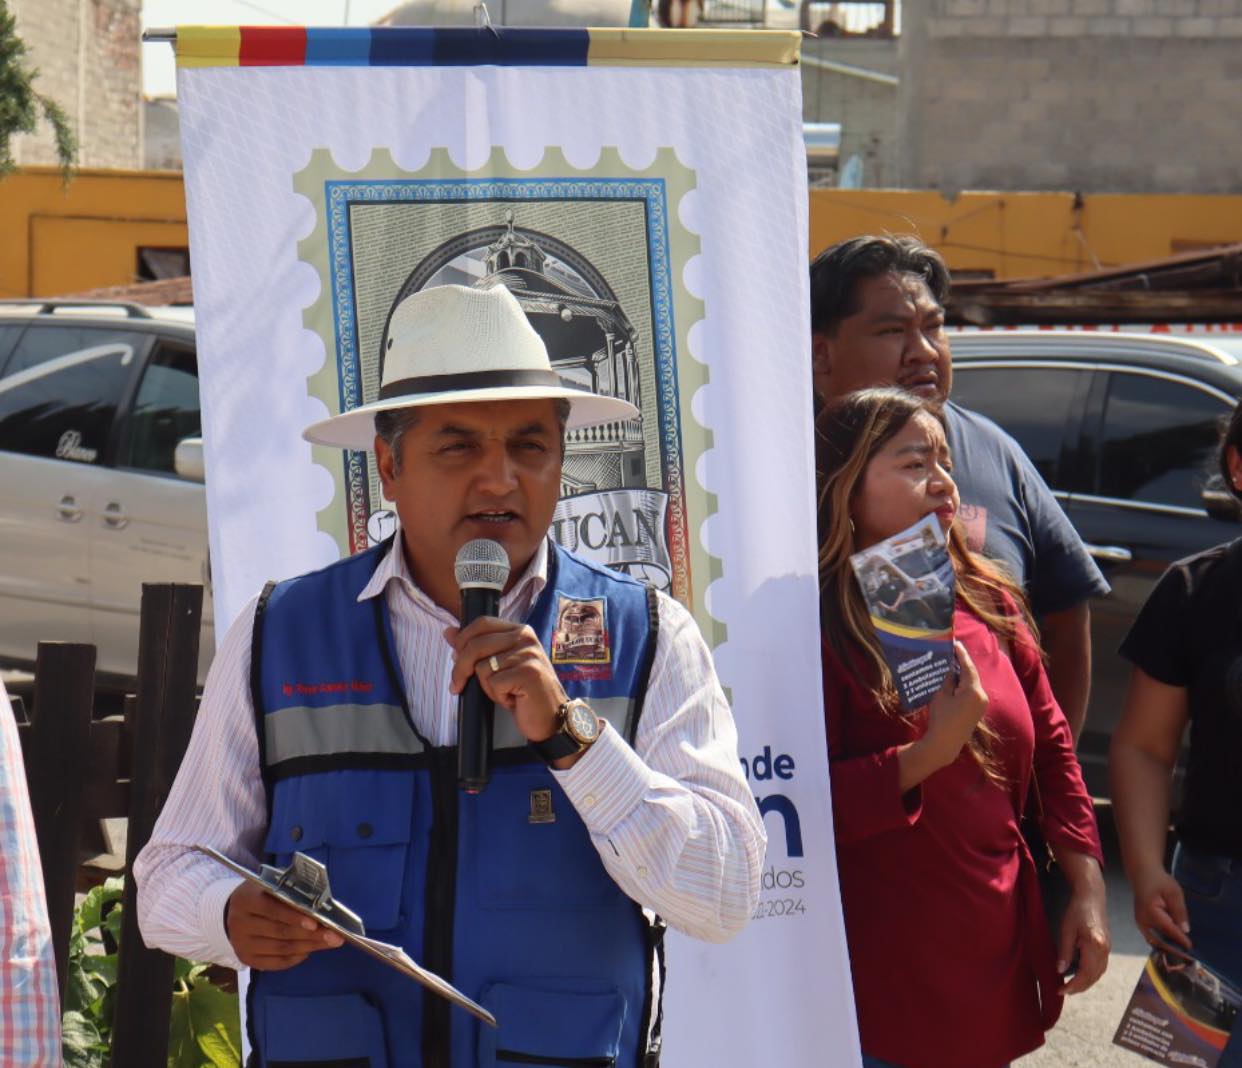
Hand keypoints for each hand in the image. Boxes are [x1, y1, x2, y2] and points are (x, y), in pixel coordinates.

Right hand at [225, 881, 342, 970]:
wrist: (235, 911)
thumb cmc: (263, 894)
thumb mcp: (272, 885)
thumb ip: (291, 892)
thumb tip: (320, 904)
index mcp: (246, 899)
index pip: (272, 909)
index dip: (294, 917)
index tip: (316, 923)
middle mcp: (239, 923)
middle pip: (279, 932)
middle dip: (310, 935)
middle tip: (334, 936)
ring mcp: (241, 944)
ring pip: (280, 948)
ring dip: (308, 946)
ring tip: (328, 943)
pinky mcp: (246, 959)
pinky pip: (275, 963)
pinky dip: (295, 958)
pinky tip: (308, 951)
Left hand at [445, 617, 566, 745]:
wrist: (552, 717)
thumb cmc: (525, 692)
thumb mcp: (500, 665)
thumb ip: (476, 647)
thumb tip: (448, 632)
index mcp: (520, 630)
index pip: (482, 623)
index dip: (462, 640)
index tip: (454, 658)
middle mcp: (526, 638)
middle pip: (476, 644)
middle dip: (461, 669)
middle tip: (458, 686)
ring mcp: (529, 655)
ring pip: (483, 667)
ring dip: (487, 687)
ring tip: (505, 692)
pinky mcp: (528, 673)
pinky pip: (494, 684)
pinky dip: (498, 696)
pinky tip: (513, 699)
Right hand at [920, 641, 987, 770]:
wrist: (945, 743)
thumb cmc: (941, 718)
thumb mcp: (941, 695)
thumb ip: (948, 679)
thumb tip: (951, 668)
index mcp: (973, 691)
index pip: (968, 667)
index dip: (961, 654)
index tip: (955, 643)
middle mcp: (982, 696)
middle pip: (972, 674)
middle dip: (962, 663)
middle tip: (951, 652)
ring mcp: (982, 704)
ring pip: (972, 683)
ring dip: (962, 674)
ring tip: (950, 664)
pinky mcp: (978, 710)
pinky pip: (972, 692)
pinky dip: (964, 684)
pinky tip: (954, 680)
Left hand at [1056, 865, 1110, 994]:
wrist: (1092, 896)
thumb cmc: (1077, 910)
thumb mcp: (1066, 929)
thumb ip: (1065, 951)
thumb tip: (1060, 971)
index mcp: (1095, 946)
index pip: (1085, 974)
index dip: (1073, 985)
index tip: (1061, 990)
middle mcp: (1105, 950)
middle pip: (1094, 977)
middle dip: (1079, 987)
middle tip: (1064, 991)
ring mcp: (1108, 949)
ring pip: (1098, 973)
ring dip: (1086, 982)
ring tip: (1071, 986)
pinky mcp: (1107, 946)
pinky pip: (1100, 966)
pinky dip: (1091, 974)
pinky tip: (1081, 975)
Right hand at [1131, 864, 1191, 951]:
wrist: (1143, 874)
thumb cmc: (1159, 881)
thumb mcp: (1174, 892)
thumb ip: (1179, 911)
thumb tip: (1185, 930)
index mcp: (1150, 912)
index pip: (1168, 930)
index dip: (1180, 940)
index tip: (1191, 949)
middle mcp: (1142, 920)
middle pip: (1159, 941)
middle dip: (1173, 951)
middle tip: (1187, 958)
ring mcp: (1140, 923)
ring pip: (1154, 941)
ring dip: (1167, 949)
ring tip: (1182, 955)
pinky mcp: (1142, 923)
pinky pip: (1152, 937)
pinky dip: (1162, 943)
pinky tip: (1173, 946)